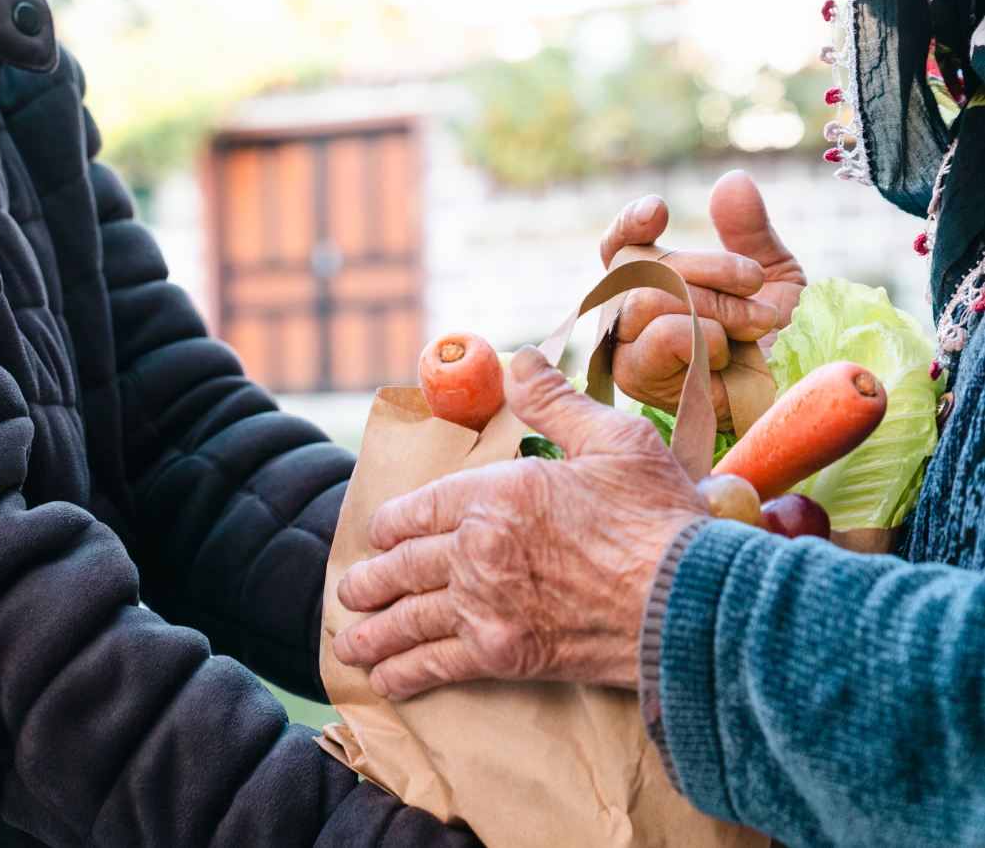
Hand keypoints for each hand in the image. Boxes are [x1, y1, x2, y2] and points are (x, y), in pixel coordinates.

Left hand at [330, 346, 707, 700]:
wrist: (693, 602)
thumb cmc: (661, 519)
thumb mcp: (615, 440)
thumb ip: (556, 402)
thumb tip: (520, 360)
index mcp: (496, 493)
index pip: (420, 507)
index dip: (392, 524)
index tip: (379, 536)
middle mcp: (477, 548)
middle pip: (404, 565)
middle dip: (370, 581)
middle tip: (349, 592)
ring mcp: (485, 603)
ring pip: (410, 617)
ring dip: (373, 630)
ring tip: (347, 641)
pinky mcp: (503, 653)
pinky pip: (437, 663)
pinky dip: (405, 672)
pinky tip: (386, 680)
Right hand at [601, 171, 806, 426]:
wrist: (800, 397)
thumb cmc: (786, 344)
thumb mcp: (776, 277)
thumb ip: (749, 231)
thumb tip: (731, 181)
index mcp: (656, 286)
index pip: (620, 247)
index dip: (630, 223)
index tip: (660, 211)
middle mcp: (634, 316)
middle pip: (636, 266)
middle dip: (705, 269)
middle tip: (754, 287)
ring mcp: (631, 349)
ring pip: (644, 300)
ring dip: (710, 307)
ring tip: (753, 328)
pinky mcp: (642, 384)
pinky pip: (654, 340)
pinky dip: (696, 338)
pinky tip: (725, 352)